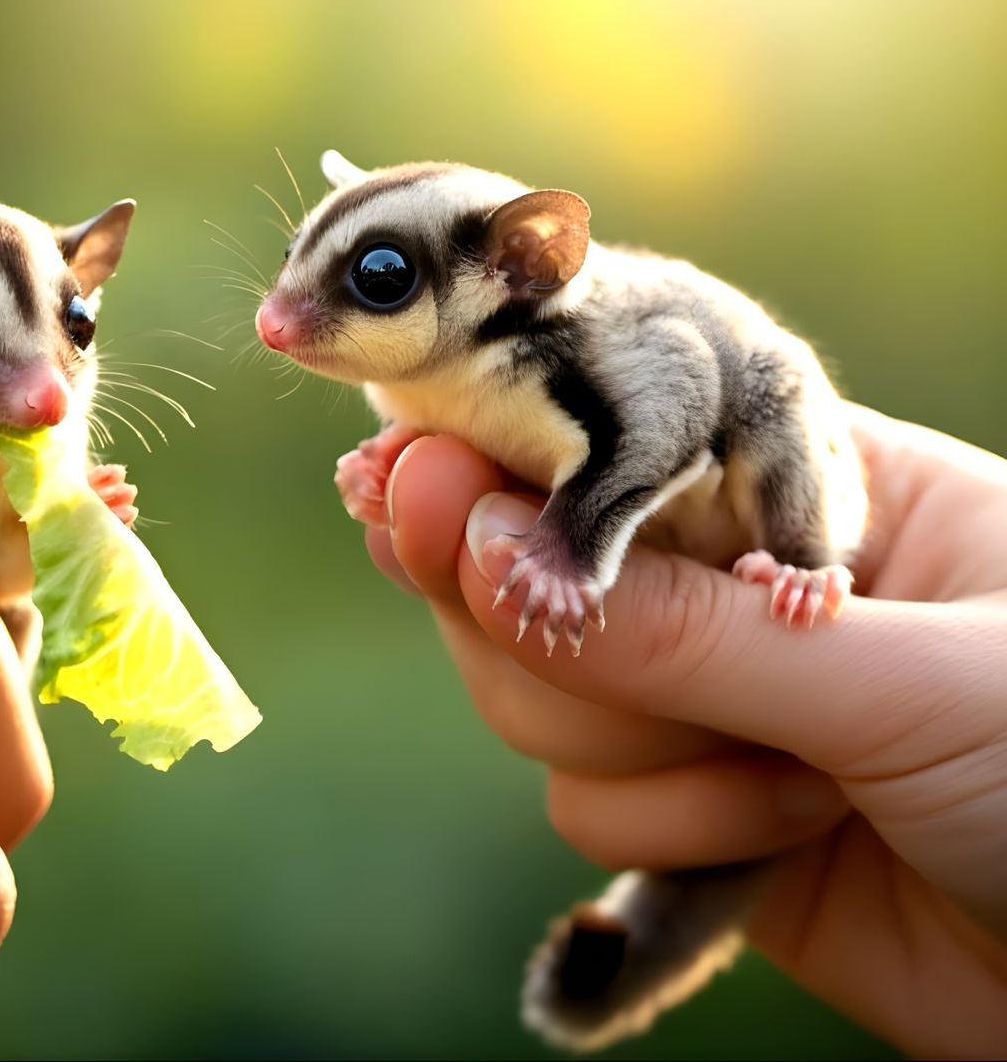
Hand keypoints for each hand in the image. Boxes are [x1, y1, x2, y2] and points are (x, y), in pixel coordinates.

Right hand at [363, 404, 1006, 1056]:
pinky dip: (668, 849)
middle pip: (535, 582)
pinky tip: (779, 850)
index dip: (494, 460)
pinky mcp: (702, 825)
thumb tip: (475, 553)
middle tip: (647, 682)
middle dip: (579, 657)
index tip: (397, 480)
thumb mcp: (899, 681)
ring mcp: (714, 707)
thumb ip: (682, 630)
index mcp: (800, 490)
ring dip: (653, 770)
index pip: (602, 445)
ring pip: (544, 706)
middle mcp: (734, 587)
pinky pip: (588, 817)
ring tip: (801, 797)